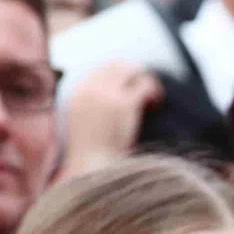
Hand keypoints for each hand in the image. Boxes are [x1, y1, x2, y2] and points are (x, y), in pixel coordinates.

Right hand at [59, 61, 163, 178]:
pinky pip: (144, 85)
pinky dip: (154, 91)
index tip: (129, 89)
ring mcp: (107, 94)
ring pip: (132, 70)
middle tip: (145, 91)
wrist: (92, 168)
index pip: (99, 68)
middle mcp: (90, 88)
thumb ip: (91, 108)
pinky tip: (156, 104)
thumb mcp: (82, 125)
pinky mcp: (124, 104)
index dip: (119, 76)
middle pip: (116, 64)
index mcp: (76, 92)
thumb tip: (110, 102)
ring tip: (153, 99)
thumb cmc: (89, 155)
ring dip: (146, 80)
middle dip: (134, 74)